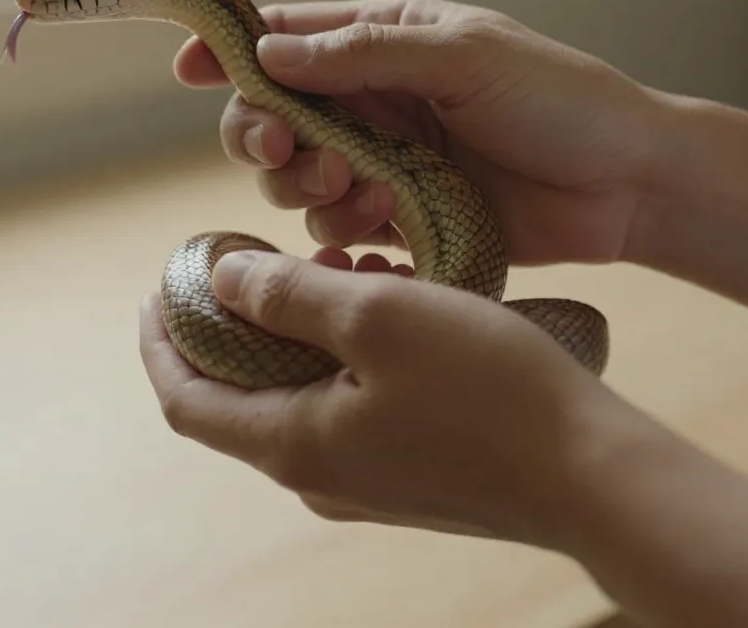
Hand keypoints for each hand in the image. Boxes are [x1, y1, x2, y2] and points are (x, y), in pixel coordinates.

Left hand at [140, 247, 635, 548]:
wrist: (591, 475)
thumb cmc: (487, 390)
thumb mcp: (376, 316)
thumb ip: (288, 295)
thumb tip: (224, 279)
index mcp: (293, 442)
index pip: (185, 399)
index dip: (159, 342)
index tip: (156, 288)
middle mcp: (319, 475)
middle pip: (237, 399)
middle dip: (230, 329)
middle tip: (244, 265)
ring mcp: (367, 481)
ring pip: (300, 396)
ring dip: (297, 335)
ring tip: (331, 270)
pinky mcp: (409, 474)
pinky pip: (350, 408)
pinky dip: (344, 357)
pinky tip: (386, 308)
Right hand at [174, 0, 664, 264]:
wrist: (626, 184)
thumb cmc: (560, 99)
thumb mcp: (466, 56)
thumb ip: (365, 53)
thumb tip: (270, 55)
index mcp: (387, 41)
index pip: (289, 37)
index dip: (231, 50)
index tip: (185, 71)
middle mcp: (375, 100)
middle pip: (276, 116)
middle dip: (264, 135)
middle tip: (283, 152)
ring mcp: (386, 162)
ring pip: (300, 180)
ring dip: (309, 187)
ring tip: (362, 188)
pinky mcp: (402, 219)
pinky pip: (340, 229)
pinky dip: (343, 231)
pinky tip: (379, 225)